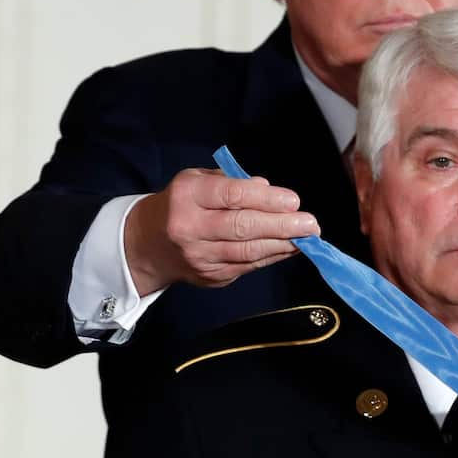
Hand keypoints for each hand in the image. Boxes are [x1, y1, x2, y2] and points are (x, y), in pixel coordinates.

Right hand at [123, 168, 319, 294]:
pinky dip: (272, 257)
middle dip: (281, 225)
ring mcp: (199, 257)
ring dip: (282, 245)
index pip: (232, 196)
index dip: (266, 199)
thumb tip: (268, 189)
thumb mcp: (197, 181)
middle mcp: (190, 228)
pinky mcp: (210, 276)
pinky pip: (247, 266)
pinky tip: (289, 248)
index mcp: (187, 196)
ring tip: (306, 237)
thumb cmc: (181, 204)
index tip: (293, 201)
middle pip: (242, 227)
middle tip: (310, 223)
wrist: (147, 245)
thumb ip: (232, 183)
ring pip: (247, 252)